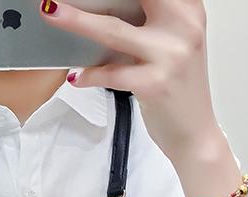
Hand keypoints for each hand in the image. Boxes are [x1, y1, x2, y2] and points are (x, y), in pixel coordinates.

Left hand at [39, 0, 220, 157]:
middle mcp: (184, 26)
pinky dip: (90, 75)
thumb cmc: (178, 87)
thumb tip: (104, 5)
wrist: (195, 133)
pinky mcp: (156, 85)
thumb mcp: (173, 43)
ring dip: (77, 21)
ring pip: (113, 31)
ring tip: (52, 14)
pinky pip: (112, 74)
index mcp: (188, 8)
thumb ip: (151, 18)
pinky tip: (77, 77)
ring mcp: (171, 55)